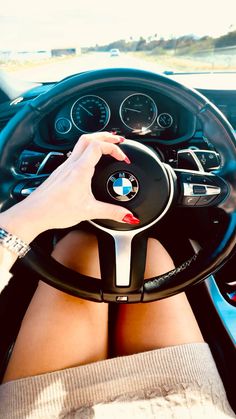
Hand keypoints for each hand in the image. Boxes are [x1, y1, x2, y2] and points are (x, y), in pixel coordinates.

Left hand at [0, 132, 138, 242]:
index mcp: (80, 169)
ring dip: (95, 140)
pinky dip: (87, 151)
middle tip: (118, 140)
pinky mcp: (60, 172)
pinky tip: (90, 161)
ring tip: (106, 145)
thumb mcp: (89, 212)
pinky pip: (75, 154)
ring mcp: (64, 166)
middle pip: (89, 138)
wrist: (34, 214)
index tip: (123, 157)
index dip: (114, 147)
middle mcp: (71, 164)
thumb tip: (127, 215)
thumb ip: (111, 212)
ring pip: (80, 144)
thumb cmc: (55, 211)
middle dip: (106, 136)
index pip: (98, 146)